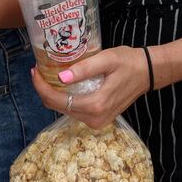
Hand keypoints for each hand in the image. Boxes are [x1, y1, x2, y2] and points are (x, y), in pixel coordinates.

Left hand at [28, 44, 151, 131]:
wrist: (148, 72)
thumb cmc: (128, 62)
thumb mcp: (106, 59)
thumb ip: (84, 69)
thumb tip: (61, 77)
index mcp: (96, 104)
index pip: (58, 100)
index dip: (41, 87)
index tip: (34, 71)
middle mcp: (95, 118)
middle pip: (58, 107)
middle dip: (44, 90)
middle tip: (38, 70)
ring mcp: (97, 121)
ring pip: (64, 110)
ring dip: (53, 94)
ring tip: (47, 75)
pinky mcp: (99, 119)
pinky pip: (74, 110)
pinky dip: (64, 98)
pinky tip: (61, 84)